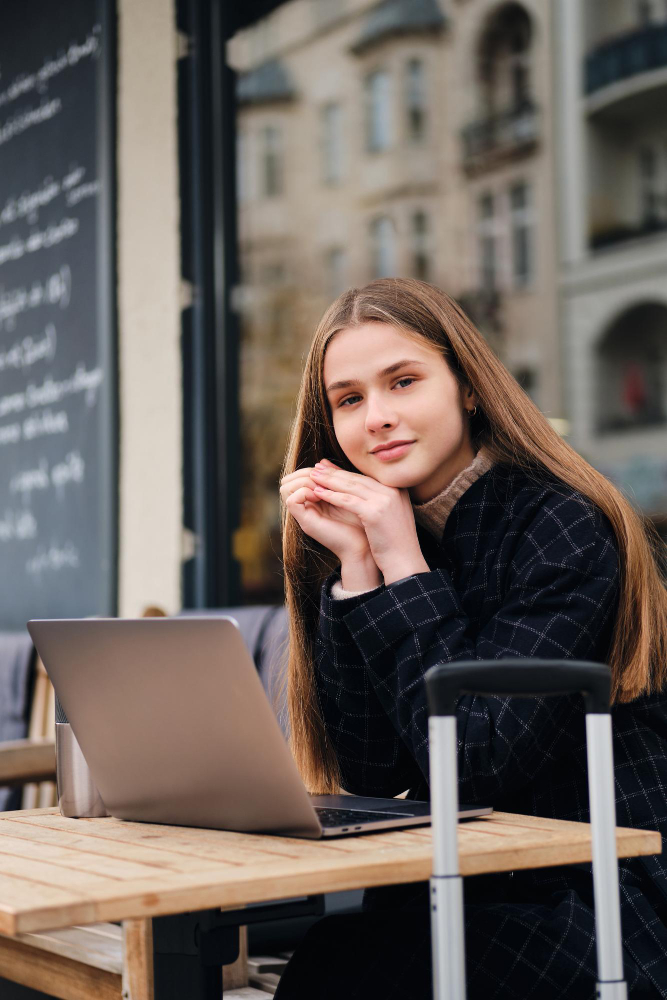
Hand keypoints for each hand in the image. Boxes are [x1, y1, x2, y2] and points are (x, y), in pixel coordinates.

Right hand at [280, 459, 370, 561]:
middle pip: (288, 480)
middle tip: (325, 481)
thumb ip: (335, 478)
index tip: (332, 475)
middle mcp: (305, 506)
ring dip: (305, 482)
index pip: (298, 475)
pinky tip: (320, 496)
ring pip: (286, 487)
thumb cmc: (360, 520)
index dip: (311, 469)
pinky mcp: (304, 522)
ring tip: (323, 489)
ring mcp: (303, 514)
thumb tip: (322, 460)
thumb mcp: (346, 493)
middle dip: (306, 473)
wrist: (364, 544)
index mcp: (312, 499)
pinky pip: (291, 499)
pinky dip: (304, 492)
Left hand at [309, 466, 429, 583]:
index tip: (329, 467)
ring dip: (329, 481)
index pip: (366, 477)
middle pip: (357, 479)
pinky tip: (318, 492)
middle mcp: (392, 491)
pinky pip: (347, 501)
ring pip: (350, 487)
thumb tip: (364, 493)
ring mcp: (384, 500)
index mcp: (397, 489)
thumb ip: (383, 501)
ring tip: (313, 476)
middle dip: (335, 472)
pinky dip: (331, 496)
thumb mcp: (393, 515)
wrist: (405, 561)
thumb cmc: (396, 542)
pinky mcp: (374, 512)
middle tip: (318, 467)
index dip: (345, 472)